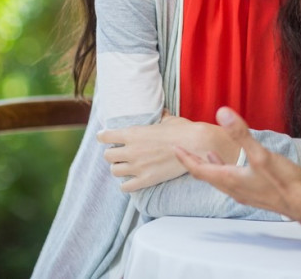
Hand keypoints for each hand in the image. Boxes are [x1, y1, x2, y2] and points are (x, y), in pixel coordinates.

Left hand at [98, 111, 240, 192]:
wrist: (197, 145)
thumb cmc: (184, 130)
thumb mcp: (169, 120)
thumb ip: (160, 119)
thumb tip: (162, 114)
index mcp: (133, 133)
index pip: (105, 136)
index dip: (103, 137)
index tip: (104, 137)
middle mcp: (131, 150)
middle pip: (107, 156)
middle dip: (113, 154)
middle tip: (121, 154)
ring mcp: (138, 166)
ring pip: (114, 171)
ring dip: (119, 168)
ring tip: (127, 167)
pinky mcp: (146, 179)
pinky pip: (125, 187)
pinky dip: (127, 185)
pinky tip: (133, 180)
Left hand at [176, 107, 300, 218]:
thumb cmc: (284, 182)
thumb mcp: (261, 154)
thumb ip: (241, 134)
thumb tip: (222, 113)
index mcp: (230, 179)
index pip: (199, 170)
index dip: (186, 158)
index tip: (174, 149)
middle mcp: (234, 189)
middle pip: (206, 176)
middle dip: (193, 162)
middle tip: (182, 152)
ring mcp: (245, 193)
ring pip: (220, 180)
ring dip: (210, 167)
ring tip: (205, 157)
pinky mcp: (257, 192)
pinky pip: (233, 182)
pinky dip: (227, 171)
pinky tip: (236, 166)